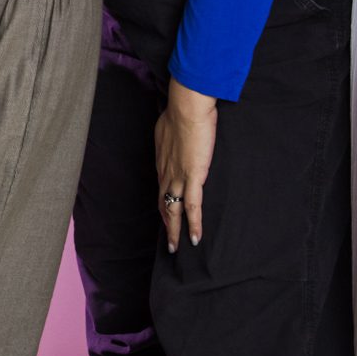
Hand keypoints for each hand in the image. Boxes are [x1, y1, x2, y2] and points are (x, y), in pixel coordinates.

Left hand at [156, 81, 216, 252]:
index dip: (163, 203)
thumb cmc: (180, 111)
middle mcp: (166, 172)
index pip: (161, 187)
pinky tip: (195, 238)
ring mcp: (178, 176)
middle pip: (163, 204)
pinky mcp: (193, 177)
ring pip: (173, 210)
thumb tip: (171, 135)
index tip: (165, 214)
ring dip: (174, 231)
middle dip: (165, 224)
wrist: (187, 107)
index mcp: (161, 161)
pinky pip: (192, 207)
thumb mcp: (168, 126)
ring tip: (176, 248)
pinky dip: (194, 224)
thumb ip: (170, 137)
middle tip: (168, 241)